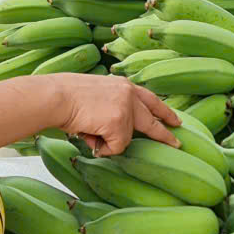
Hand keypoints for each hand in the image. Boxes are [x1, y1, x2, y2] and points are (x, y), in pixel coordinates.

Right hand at [54, 74, 178, 155]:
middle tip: (177, 143)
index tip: (175, 119)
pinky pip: (115, 147)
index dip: (162, 111)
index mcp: (122, 85)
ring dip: (106, 141)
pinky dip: (101, 147)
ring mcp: (126, 108)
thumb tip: (111, 133)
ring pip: (125, 139)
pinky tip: (89, 134)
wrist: (55, 96)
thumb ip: (111, 108)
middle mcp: (129, 93)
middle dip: (165, 133)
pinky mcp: (120, 123)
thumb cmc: (65, 97)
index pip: (149, 99)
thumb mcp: (95, 95)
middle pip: (153, 119)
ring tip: (87, 129)